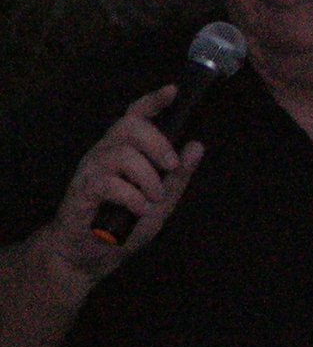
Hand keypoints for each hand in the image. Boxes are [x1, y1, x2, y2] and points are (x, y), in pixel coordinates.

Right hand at [41, 86, 202, 279]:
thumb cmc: (125, 224)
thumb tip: (196, 146)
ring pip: (121, 154)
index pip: (136, 116)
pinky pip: (108, 182)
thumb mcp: (161, 201)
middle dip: (158, 144)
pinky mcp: (82, 191)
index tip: (172, 91)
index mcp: (125, 151)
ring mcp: (91, 170)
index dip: (153, 101)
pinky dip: (131, 196)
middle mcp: (105, 153)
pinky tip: (139, 209)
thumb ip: (178, 177)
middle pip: (129, 127)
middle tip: (171, 167)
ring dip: (147, 177)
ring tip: (154, 199)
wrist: (90, 255)